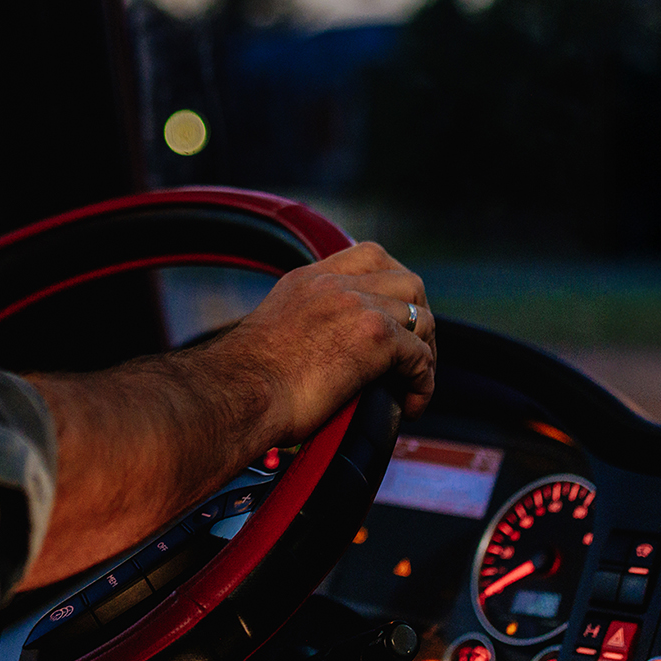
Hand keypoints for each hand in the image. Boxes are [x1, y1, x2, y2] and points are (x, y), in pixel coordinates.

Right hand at [204, 242, 436, 440]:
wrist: (235, 395)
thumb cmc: (243, 383)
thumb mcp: (271, 335)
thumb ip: (302, 329)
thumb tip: (319, 357)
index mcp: (307, 280)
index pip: (367, 257)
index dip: (392, 285)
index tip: (394, 316)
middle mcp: (332, 284)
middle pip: (405, 279)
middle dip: (418, 315)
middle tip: (413, 353)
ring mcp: (355, 305)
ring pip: (421, 315)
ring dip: (425, 351)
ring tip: (412, 383)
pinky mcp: (373, 336)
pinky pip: (420, 355)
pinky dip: (423, 382)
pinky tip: (411, 403)